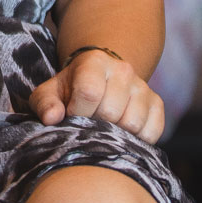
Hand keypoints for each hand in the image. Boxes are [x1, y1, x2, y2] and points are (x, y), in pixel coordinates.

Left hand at [29, 49, 164, 143]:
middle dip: (96, 126)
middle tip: (88, 124)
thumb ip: (45, 104)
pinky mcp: (157, 103)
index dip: (78, 112)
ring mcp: (142, 86)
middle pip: (111, 112)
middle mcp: (123, 70)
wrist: (99, 80)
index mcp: (94, 62)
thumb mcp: (50, 93)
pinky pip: (152, 132)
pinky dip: (137, 140)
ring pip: (133, 124)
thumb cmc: (70, 90)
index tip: (72, 117)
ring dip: (116, 134)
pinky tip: (122, 133)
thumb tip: (52, 118)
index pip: (89, 92)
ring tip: (104, 127)